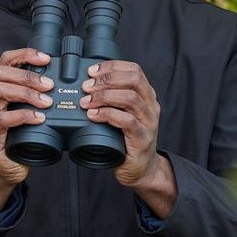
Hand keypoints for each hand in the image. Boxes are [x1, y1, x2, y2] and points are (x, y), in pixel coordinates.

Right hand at [0, 48, 52, 219]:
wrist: (9, 168)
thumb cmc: (23, 136)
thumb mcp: (31, 110)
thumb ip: (40, 95)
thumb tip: (68, 80)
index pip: (5, 60)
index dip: (25, 54)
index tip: (46, 58)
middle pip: (1, 73)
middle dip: (29, 76)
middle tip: (50, 85)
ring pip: (0, 91)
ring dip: (28, 94)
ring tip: (47, 102)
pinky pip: (3, 120)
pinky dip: (24, 116)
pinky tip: (39, 118)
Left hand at [79, 60, 164, 187]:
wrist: (141, 169)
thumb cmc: (127, 139)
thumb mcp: (122, 113)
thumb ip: (112, 99)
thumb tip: (86, 84)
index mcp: (146, 95)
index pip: (134, 70)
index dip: (112, 67)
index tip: (92, 71)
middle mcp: (150, 105)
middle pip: (133, 79)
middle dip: (106, 79)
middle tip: (86, 86)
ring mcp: (148, 122)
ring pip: (130, 98)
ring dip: (104, 96)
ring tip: (87, 102)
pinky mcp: (142, 138)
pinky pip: (126, 121)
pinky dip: (107, 115)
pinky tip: (93, 116)